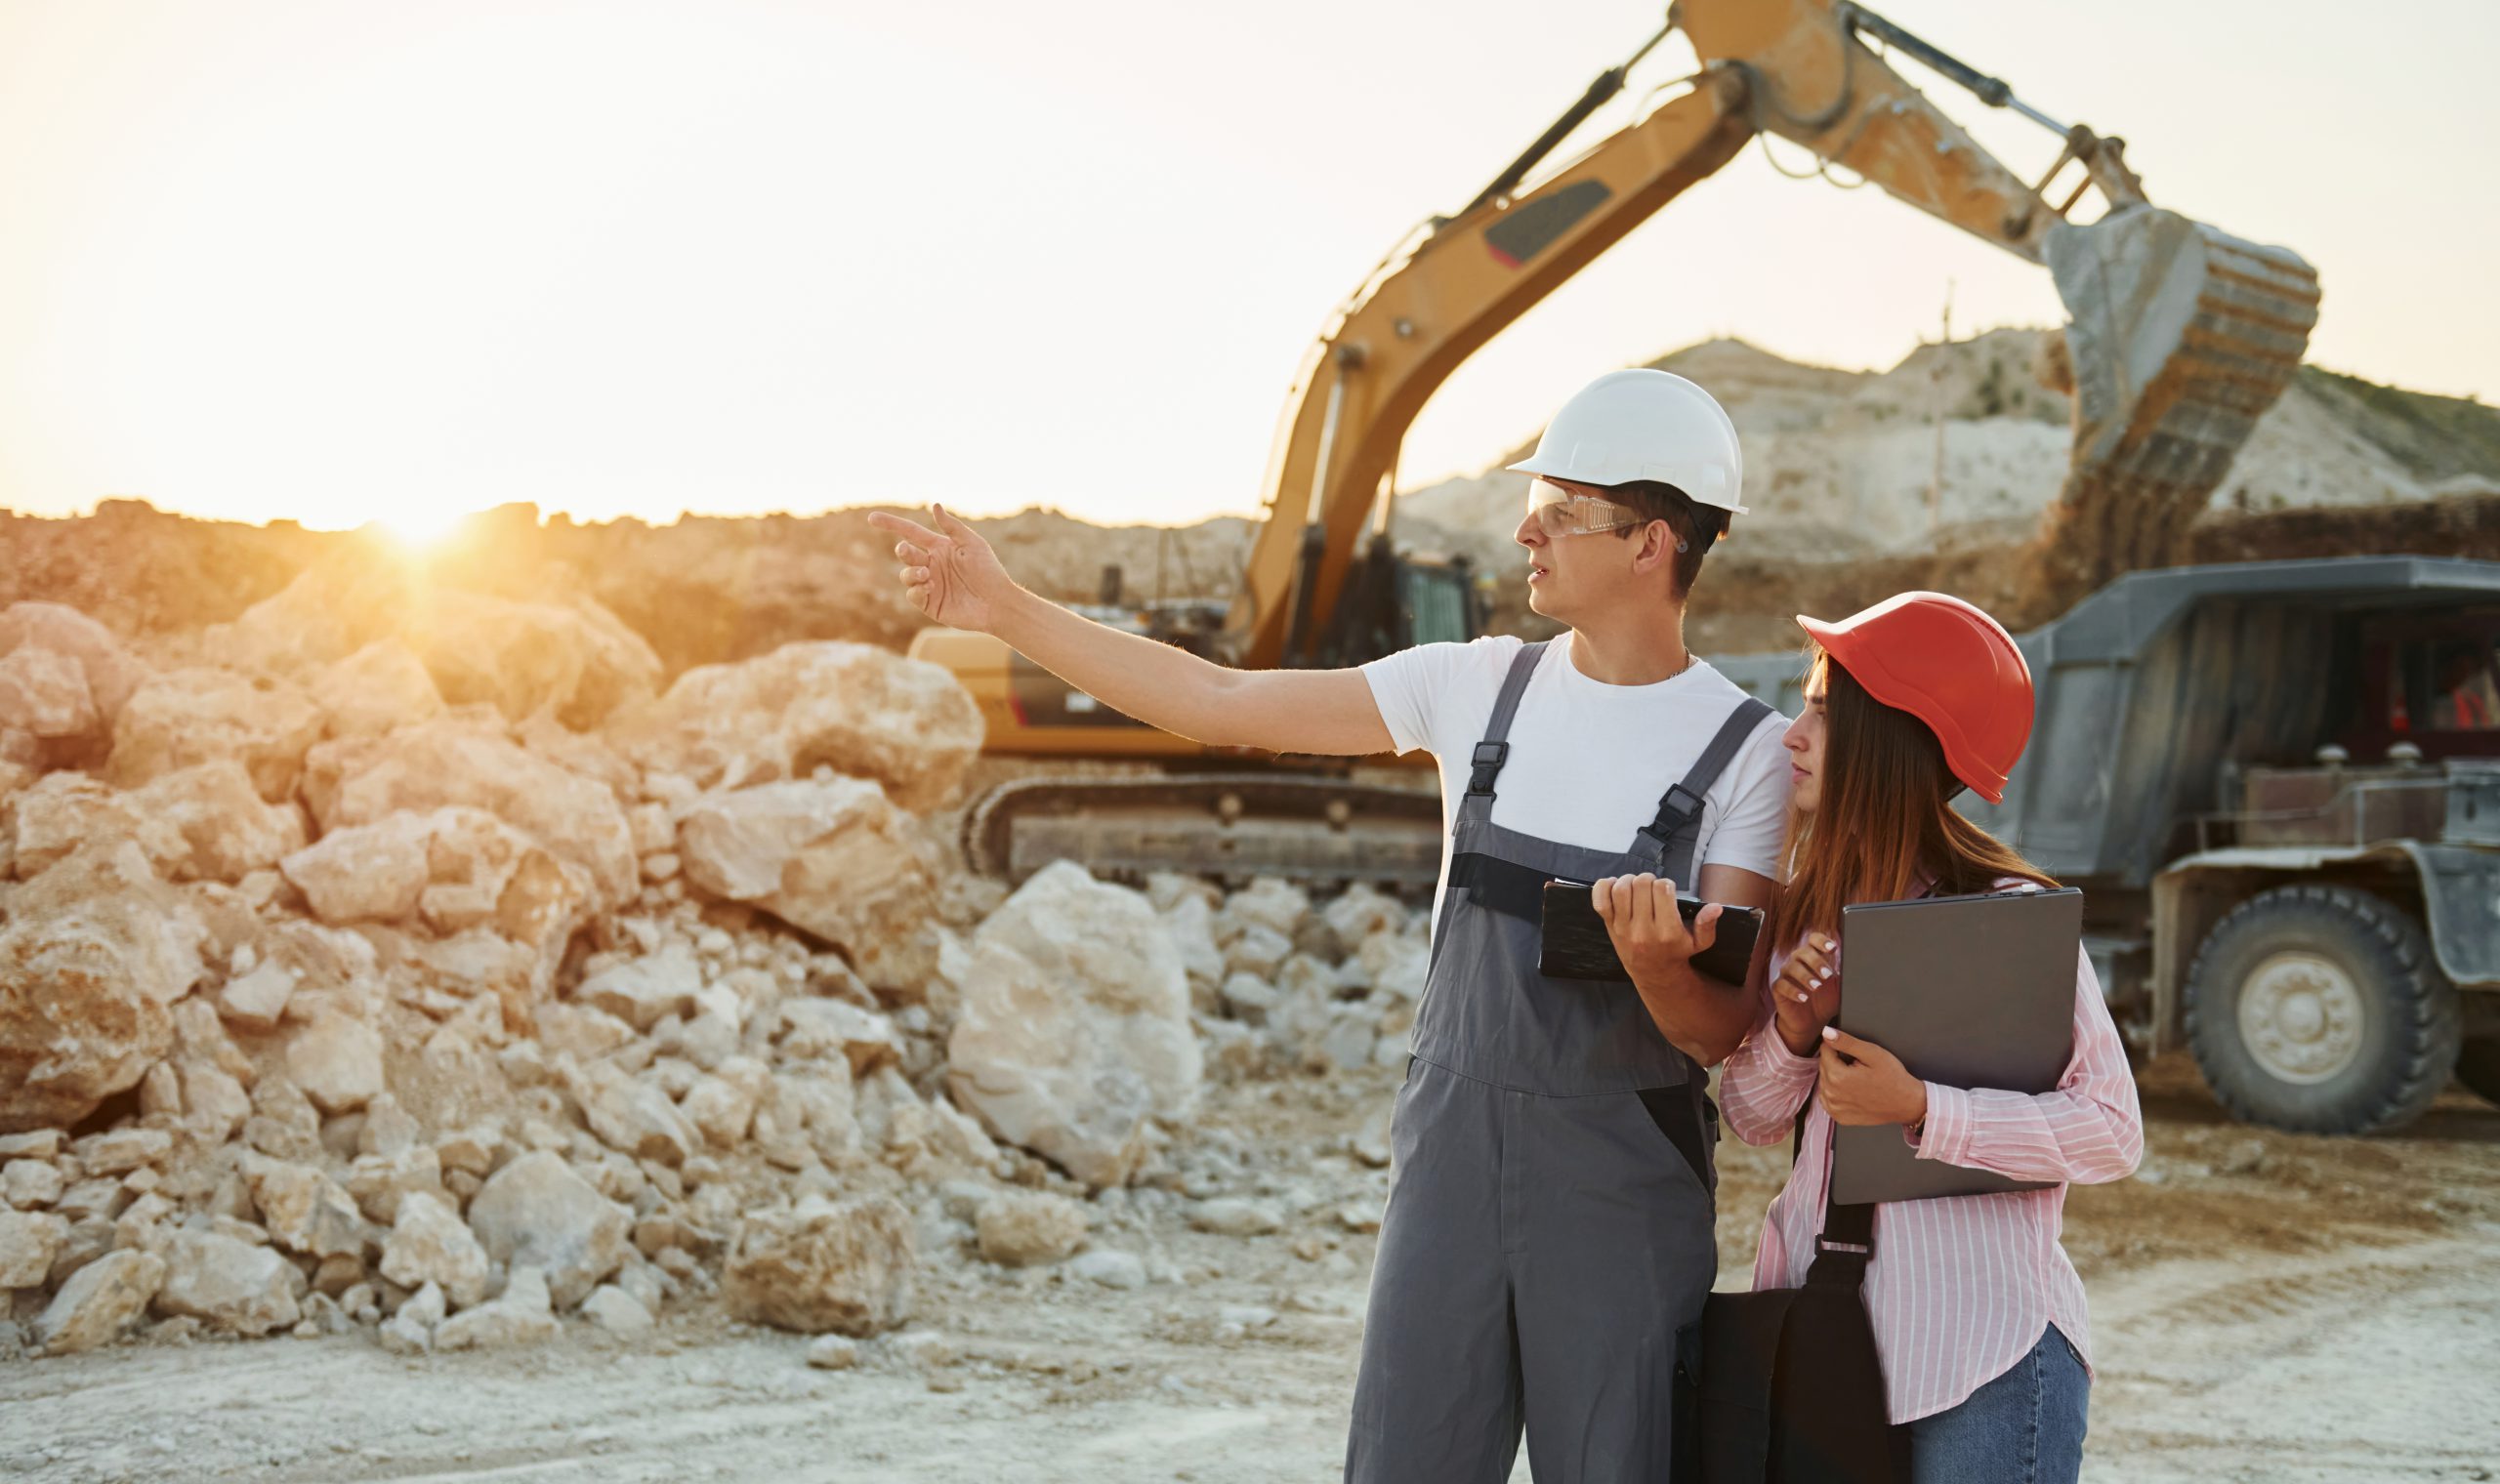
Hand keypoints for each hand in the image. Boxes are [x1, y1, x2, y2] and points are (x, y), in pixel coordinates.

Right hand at [865, 504, 1015, 632]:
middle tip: (906, 550)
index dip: (891, 524)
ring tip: (926, 573)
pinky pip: (913, 595)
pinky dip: (916, 589)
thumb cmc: (989, 570)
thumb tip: (934, 505)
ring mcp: (929, 585)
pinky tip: (930, 587)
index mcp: (938, 547)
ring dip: (911, 572)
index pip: (910, 533)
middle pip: (906, 554)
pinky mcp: (930, 604)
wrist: (998, 602)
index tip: (872, 518)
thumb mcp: (972, 543)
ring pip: (906, 576)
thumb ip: (952, 526)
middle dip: (903, 551)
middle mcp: (931, 565)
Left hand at [1592, 874, 1716, 988]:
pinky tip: (1614, 886)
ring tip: (1636, 885)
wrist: (1653, 972)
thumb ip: (1707, 924)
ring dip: (1628, 879)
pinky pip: (1600, 901)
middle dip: (1648, 879)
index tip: (1668, 891)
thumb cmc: (1677, 951)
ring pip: (1621, 889)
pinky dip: (1603, 887)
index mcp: (1667, 932)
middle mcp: (1644, 930)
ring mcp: (1624, 929)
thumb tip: (1715, 907)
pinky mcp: (1610, 927)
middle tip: (1652, 886)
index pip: (1663, 890)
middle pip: (1641, 884)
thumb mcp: (1699, 942)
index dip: (1666, 883)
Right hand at [1773, 935, 1840, 1057]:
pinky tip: (1803, 998)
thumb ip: (1846, 976)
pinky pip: (1781, 985)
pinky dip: (1793, 991)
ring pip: (1790, 967)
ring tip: (1816, 987)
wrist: (1811, 1022)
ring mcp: (1787, 975)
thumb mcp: (1839, 989)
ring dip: (1804, 976)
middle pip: (1802, 952)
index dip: (1821, 941)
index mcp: (1813, 957)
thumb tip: (1861, 966)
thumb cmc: (1825, 1001)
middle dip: (1815, 961)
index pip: (1813, 940)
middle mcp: (1798, 963)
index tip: (1832, 948)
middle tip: (1827, 975)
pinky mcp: (1778, 989)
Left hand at [1817, 1026, 1928, 1126]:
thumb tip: (1826, 1033)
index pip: (1825, 1050)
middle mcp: (1832, 1094)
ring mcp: (1834, 1108)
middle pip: (1824, 1066)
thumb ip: (1847, 1042)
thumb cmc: (1893, 1078)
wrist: (1906, 1104)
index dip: (1838, 1047)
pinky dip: (1835, 1092)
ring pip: (1824, 1082)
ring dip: (1835, 1076)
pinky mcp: (1839, 1117)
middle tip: (1859, 1066)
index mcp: (1838, 1077)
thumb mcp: (1873, 1053)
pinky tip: (1851, 1090)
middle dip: (1837, 1062)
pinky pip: (1827, 1099)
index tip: (1853, 1052)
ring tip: (1857, 1079)